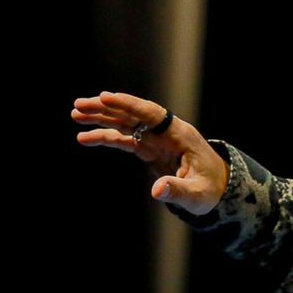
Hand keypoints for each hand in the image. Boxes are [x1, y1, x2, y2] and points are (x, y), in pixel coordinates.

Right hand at [70, 91, 228, 214]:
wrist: (216, 189)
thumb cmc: (210, 190)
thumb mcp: (197, 195)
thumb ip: (177, 191)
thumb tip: (156, 192)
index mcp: (179, 134)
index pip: (151, 114)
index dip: (128, 104)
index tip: (104, 97)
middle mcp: (165, 132)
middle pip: (133, 113)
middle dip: (106, 108)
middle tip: (79, 105)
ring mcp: (155, 139)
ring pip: (125, 123)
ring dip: (101, 118)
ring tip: (75, 114)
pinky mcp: (149, 149)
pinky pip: (124, 139)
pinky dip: (105, 137)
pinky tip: (85, 138)